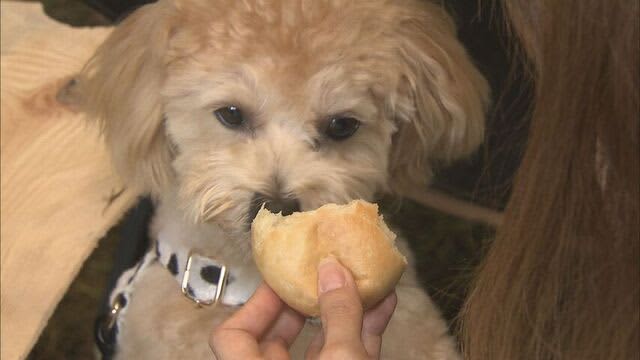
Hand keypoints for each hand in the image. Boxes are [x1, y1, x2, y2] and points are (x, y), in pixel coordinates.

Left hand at [209, 258, 396, 359]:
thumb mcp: (340, 359)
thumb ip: (338, 315)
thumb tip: (332, 269)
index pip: (232, 336)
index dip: (255, 304)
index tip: (283, 276)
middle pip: (279, 335)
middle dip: (306, 299)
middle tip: (323, 270)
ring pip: (323, 344)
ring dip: (345, 309)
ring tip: (363, 276)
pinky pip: (350, 354)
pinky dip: (365, 330)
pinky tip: (385, 302)